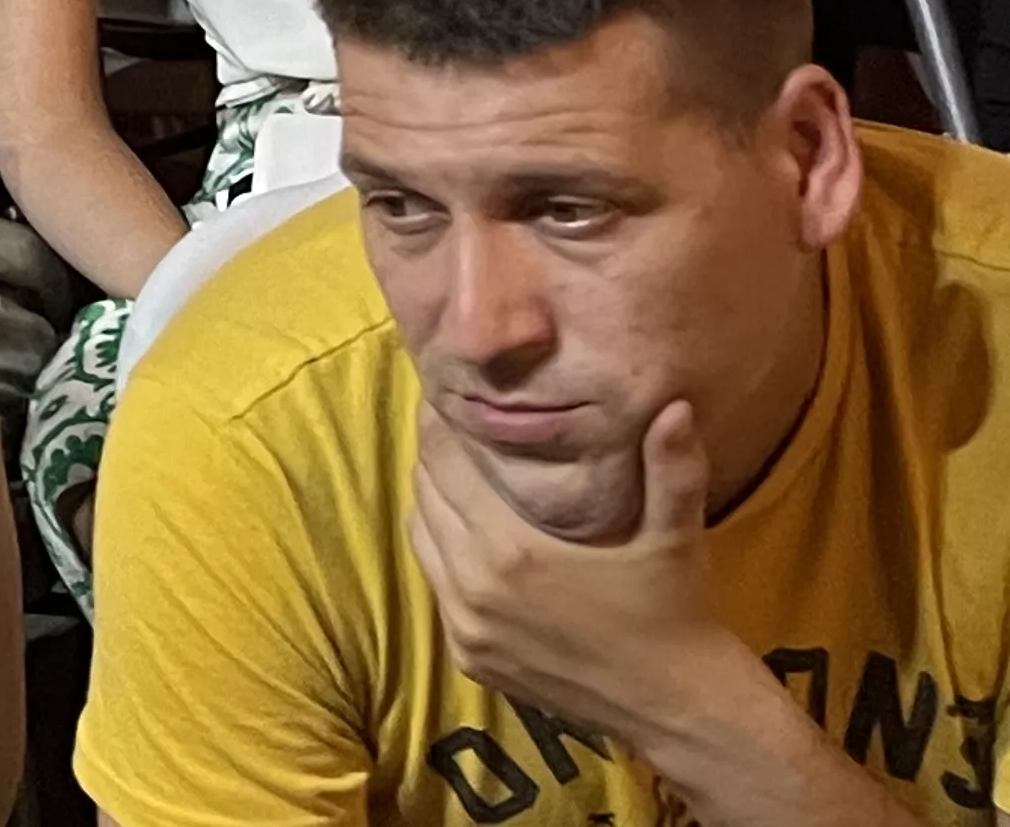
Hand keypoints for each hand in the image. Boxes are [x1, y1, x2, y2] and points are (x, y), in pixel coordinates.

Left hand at [408, 399, 737, 753]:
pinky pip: (435, 588)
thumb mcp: (677, 538)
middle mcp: (474, 589)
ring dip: (434, 503)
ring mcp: (465, 629)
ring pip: (420, 539)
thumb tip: (675, 405)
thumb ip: (672, 469)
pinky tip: (471, 537)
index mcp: (511, 550)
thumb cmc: (678, 613)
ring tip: (461, 474)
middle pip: (424, 494)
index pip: (443, 461)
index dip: (439, 420)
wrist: (680, 708)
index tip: (450, 391)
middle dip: (436, 456)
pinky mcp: (468, 659)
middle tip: (457, 426)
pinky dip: (442, 555)